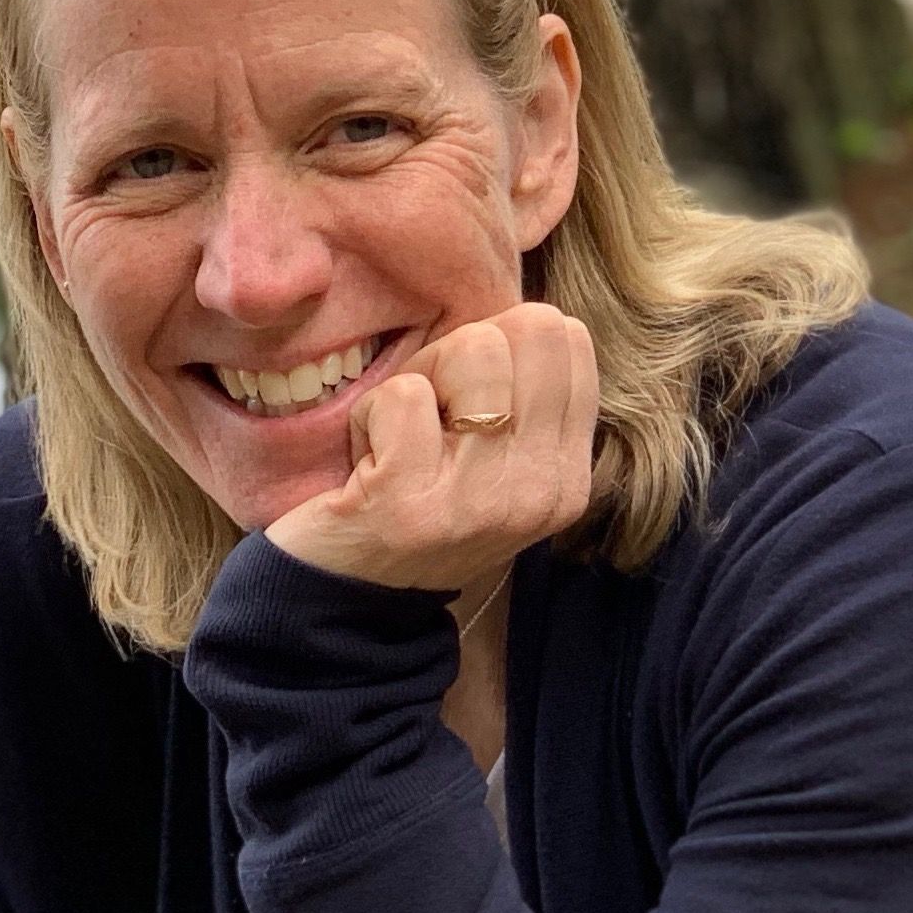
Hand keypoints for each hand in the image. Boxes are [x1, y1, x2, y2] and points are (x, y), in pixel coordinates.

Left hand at [265, 303, 598, 591]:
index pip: (568, 338)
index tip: (465, 402)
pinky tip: (366, 465)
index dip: (502, 345)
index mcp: (567, 477)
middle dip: (461, 352)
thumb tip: (531, 309)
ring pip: (473, 350)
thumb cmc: (414, 503)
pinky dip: (371, 416)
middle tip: (428, 416)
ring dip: (415, 382)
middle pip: (529, 330)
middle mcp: (538, 493)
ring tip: (397, 441)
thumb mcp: (493, 459)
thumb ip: (523, 393)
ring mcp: (480, 502)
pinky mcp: (412, 503)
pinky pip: (404, 394)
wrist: (344, 603)